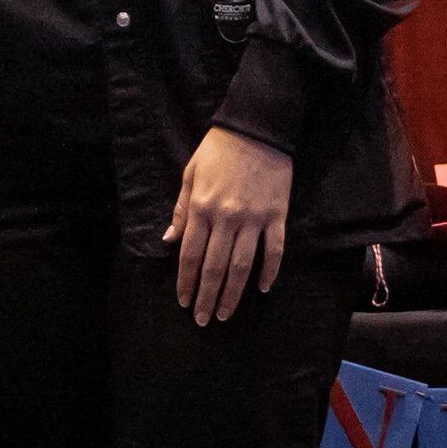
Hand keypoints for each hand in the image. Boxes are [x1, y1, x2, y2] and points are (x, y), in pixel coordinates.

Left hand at [164, 127, 293, 325]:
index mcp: (202, 207)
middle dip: (206, 297)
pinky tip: (264, 288)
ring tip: (226, 314)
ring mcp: (254, 218)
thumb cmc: (218, 150)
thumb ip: (181, 210)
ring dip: (233, 294)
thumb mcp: (190, 174)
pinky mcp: (277, 215)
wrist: (257, 128)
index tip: (183, 300)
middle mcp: (226, 217)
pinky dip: (270, 271)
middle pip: (215, 267)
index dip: (186, 281)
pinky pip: (275, 250)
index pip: (190, 254)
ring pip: (242, 266)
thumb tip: (169, 240)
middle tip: (202, 320)